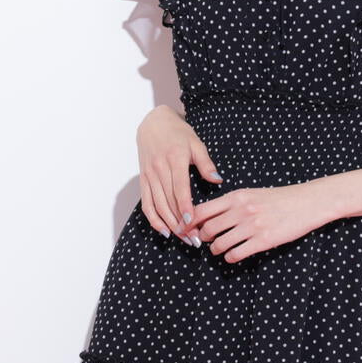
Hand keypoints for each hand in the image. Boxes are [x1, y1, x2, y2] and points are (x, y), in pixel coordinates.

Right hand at [136, 105, 222, 243]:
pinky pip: (146, 203)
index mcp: (174, 159)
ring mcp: (149, 176)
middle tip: (194, 239)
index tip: (193, 223)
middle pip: (169, 202)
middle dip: (181, 223)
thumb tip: (218, 180)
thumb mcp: (196, 144)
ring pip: (157, 206)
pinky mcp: (143, 180)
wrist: (153, 123)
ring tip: (183, 239)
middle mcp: (159, 169)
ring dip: (170, 225)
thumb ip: (206, 164)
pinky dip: (154, 219)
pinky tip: (164, 231)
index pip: (179, 188)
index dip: (185, 207)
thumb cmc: (178, 133)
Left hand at [188, 183, 332, 262]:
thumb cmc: (278, 199)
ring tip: (218, 249)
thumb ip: (230, 204)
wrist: (306, 203)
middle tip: (204, 241)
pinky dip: (230, 257)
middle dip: (202, 238)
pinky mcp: (263, 241)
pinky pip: (236, 254)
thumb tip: (207, 216)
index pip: (202, 210)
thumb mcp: (251, 194)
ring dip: (215, 250)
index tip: (187, 229)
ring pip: (219, 244)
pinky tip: (232, 256)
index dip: (190, 222)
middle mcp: (241, 211)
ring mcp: (252, 226)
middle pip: (208, 229)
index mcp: (236, 197)